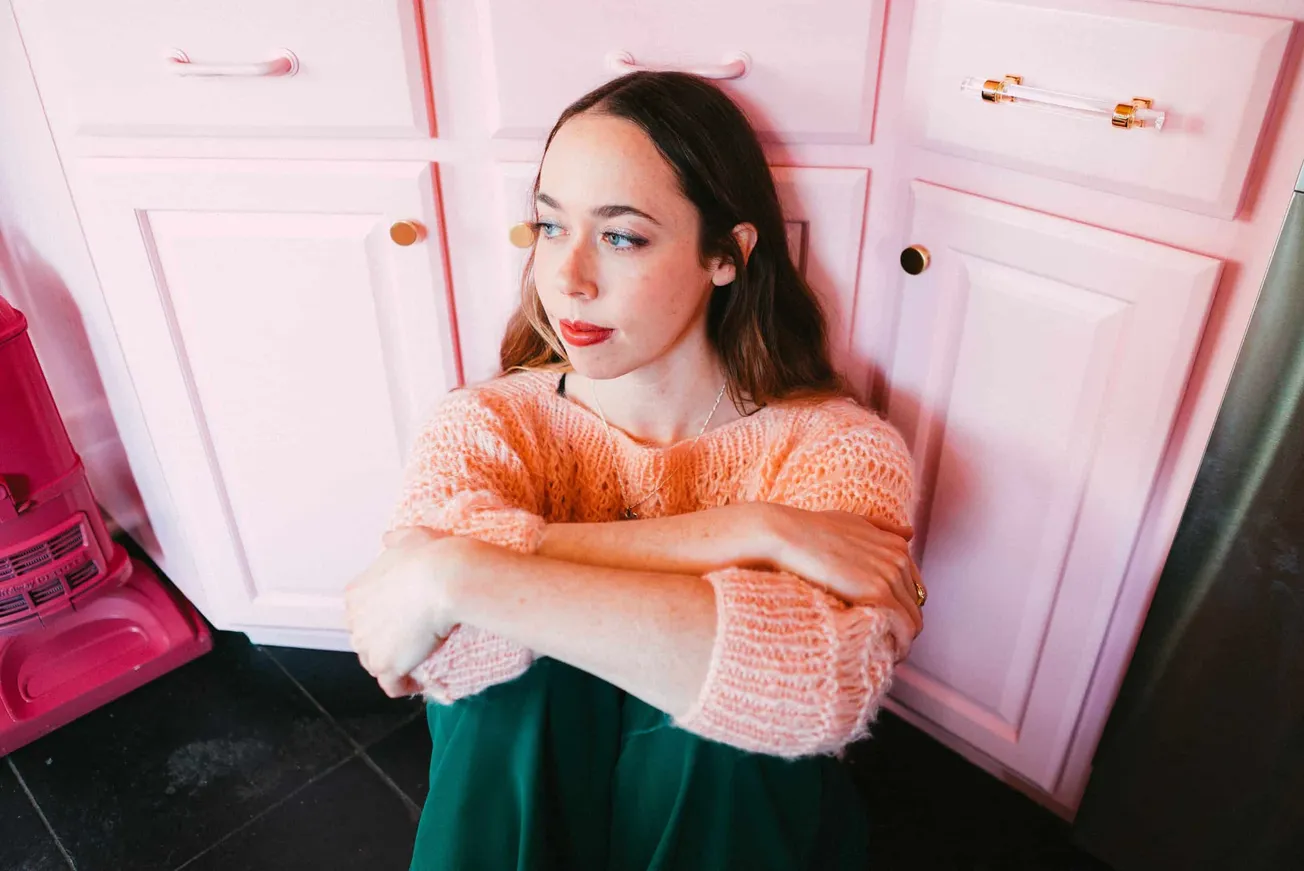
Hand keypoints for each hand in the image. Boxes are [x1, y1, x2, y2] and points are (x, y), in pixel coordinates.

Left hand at [344, 526, 456, 696]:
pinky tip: (417, 681)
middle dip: (385, 642)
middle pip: (366, 639)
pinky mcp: (386, 667)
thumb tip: (388, 538)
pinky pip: (391, 685)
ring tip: (417, 661)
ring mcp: (369, 647)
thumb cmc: (431, 558)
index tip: (401, 618)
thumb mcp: (411, 538)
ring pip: (376, 663)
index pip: (362, 613)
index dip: (382, 617)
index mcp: (356, 593)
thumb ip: (396, 540)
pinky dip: (403, 685)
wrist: (446, 580)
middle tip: (412, 639)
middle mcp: (355, 621)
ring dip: (394, 664)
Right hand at [762, 506, 924, 657]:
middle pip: (914, 606)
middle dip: (901, 625)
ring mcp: (891, 576)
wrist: (790, 536)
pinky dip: (900, 645)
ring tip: (883, 654)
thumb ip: (883, 528)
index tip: (885, 623)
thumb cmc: (813, 529)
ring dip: (901, 639)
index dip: (901, 608)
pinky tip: (886, 656)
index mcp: (897, 545)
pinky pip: (904, 629)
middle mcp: (900, 559)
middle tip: (882, 642)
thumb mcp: (854, 521)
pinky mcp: (878, 593)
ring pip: (912, 621)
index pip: (914, 588)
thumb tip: (910, 533)